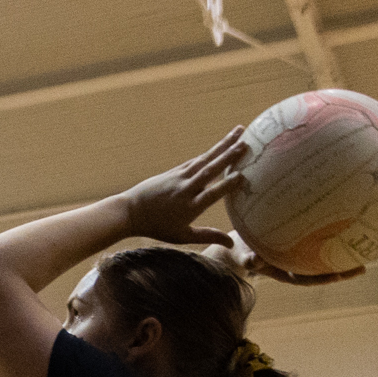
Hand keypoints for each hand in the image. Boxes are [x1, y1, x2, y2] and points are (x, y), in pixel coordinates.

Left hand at [114, 129, 247, 247]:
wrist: (130, 211)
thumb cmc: (157, 227)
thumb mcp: (182, 236)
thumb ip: (207, 236)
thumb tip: (231, 244)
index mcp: (190, 207)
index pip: (212, 193)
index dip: (227, 184)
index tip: (244, 175)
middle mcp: (185, 189)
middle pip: (210, 170)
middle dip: (228, 156)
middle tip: (247, 143)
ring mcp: (179, 177)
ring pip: (204, 159)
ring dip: (223, 145)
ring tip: (239, 132)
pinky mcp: (174, 171)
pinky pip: (195, 160)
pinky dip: (209, 153)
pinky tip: (221, 146)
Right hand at [219, 231, 366, 288]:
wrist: (238, 247)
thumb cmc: (240, 251)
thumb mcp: (242, 256)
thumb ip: (248, 259)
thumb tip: (254, 261)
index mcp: (285, 272)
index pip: (307, 278)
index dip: (323, 278)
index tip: (338, 277)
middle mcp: (295, 266)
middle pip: (321, 271)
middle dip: (342, 271)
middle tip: (362, 268)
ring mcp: (298, 256)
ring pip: (323, 258)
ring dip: (342, 254)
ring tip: (363, 248)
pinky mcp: (298, 244)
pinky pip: (317, 241)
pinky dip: (331, 235)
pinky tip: (345, 226)